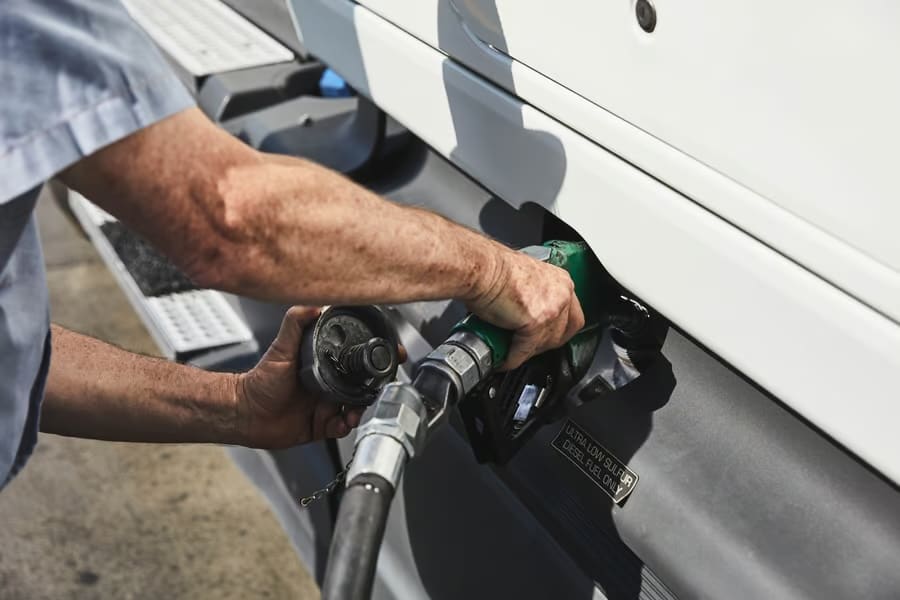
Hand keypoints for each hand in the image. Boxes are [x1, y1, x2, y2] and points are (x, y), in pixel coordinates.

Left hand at [234, 307, 364, 448]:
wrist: (245, 413)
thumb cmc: (259, 382)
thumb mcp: (281, 348)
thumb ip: (295, 324)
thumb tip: (313, 305)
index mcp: (320, 366)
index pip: (350, 364)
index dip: (364, 367)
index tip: (373, 368)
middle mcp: (325, 386)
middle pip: (357, 388)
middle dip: (365, 393)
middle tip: (364, 395)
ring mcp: (322, 406)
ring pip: (352, 409)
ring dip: (357, 412)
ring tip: (352, 413)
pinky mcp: (319, 426)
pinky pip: (340, 428)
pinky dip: (344, 427)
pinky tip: (339, 423)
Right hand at [469, 248, 584, 369]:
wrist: (481, 268)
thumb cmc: (494, 268)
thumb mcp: (526, 278)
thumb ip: (535, 295)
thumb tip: (527, 314)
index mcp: (561, 281)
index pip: (572, 315)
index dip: (558, 331)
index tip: (546, 336)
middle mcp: (562, 294)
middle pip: (564, 332)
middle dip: (545, 344)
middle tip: (528, 348)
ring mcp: (552, 309)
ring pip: (546, 344)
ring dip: (529, 353)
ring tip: (513, 353)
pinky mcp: (536, 323)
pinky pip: (526, 350)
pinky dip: (513, 358)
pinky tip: (504, 359)